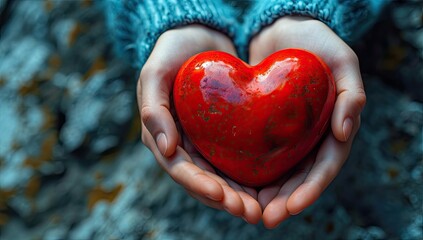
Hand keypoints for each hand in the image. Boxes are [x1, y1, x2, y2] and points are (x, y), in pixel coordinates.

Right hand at [138, 25, 260, 223]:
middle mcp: (184, 145)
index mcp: (163, 136)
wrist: (197, 37)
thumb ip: (154, 109)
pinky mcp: (225, 135)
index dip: (199, 185)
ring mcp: (205, 142)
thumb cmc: (172, 52)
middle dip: (226, 199)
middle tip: (250, 213)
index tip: (222, 196)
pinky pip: (237, 159)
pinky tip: (271, 186)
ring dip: (240, 196)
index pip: (180, 169)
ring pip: (222, 176)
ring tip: (262, 210)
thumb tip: (167, 149)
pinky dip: (251, 175)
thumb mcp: (155, 73)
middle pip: (203, 180)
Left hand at [249, 16, 365, 227]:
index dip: (310, 190)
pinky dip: (247, 172)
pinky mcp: (263, 129)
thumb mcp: (341, 60)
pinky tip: (232, 184)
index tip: (291, 207)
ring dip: (264, 195)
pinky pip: (256, 154)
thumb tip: (346, 133)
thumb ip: (351, 94)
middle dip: (283, 201)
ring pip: (277, 173)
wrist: (284, 29)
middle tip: (264, 218)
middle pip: (299, 178)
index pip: (324, 167)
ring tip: (246, 210)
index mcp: (332, 130)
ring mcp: (287, 136)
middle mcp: (309, 139)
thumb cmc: (317, 42)